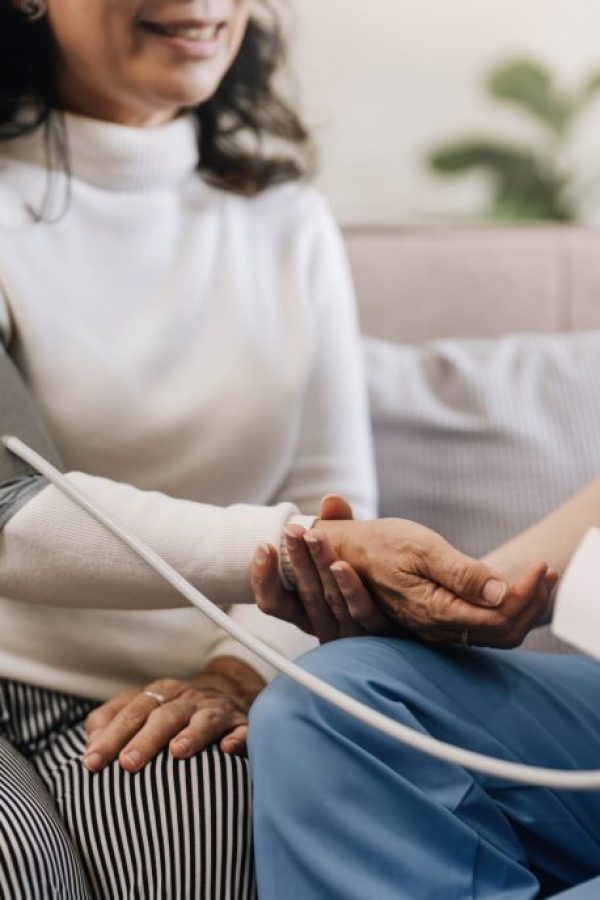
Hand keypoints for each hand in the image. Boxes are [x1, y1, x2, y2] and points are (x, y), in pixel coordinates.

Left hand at [82, 658, 264, 772]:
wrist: (228, 692)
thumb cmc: (174, 711)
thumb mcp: (142, 709)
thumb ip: (112, 722)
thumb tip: (89, 746)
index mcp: (160, 693)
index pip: (132, 710)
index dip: (112, 735)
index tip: (92, 761)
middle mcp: (187, 699)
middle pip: (164, 715)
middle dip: (145, 739)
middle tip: (127, 763)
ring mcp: (216, 710)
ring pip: (203, 719)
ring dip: (191, 734)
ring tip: (177, 752)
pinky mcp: (241, 725)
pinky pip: (243, 730)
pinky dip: (237, 738)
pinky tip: (228, 749)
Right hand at [251, 495, 401, 642]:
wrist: (415, 611)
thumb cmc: (370, 582)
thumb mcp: (348, 554)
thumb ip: (339, 528)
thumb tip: (331, 500)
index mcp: (309, 612)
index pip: (275, 602)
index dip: (264, 578)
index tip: (263, 547)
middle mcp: (326, 626)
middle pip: (305, 595)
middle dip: (296, 561)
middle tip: (291, 532)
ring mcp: (352, 634)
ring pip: (331, 601)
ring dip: (320, 567)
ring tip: (314, 538)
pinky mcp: (380, 635)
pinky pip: (364, 613)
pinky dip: (351, 589)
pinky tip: (343, 566)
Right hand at [317, 517, 554, 647]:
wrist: (347, 552)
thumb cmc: (380, 543)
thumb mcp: (421, 548)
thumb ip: (461, 573)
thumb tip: (500, 592)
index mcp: (435, 610)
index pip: (498, 617)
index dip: (526, 594)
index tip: (540, 566)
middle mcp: (438, 627)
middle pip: (503, 631)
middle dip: (532, 603)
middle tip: (547, 572)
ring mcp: (437, 627)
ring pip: (495, 632)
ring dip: (522, 606)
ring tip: (539, 577)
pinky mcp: (437, 621)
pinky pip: (481, 627)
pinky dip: (504, 608)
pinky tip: (511, 587)